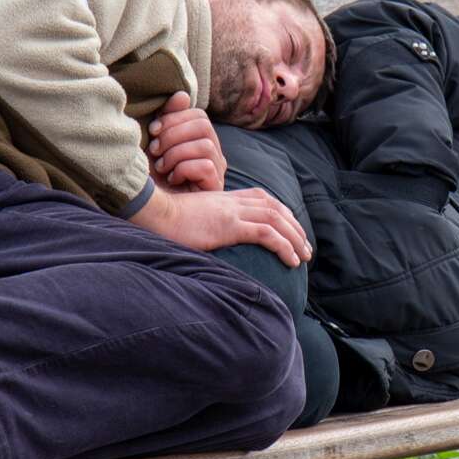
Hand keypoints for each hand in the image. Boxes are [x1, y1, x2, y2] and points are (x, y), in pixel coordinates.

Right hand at [130, 186, 312, 267]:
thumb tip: (210, 237)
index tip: (291, 230)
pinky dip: (284, 246)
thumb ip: (206, 222)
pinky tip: (291, 260)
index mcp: (225, 198)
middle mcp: (233, 201)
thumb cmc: (165, 220)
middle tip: (305, 247)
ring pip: (277, 220)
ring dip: (295, 238)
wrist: (153, 213)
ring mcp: (232, 212)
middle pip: (276, 209)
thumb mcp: (192, 218)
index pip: (264, 199)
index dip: (282, 214)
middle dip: (295, 227)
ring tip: (304, 257)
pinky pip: (266, 234)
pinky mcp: (230, 225)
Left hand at [147, 91, 225, 192]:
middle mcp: (213, 152)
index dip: (174, 118)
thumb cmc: (149, 175)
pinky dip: (183, 169)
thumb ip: (167, 118)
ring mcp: (217, 169)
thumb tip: (181, 96)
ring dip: (176, 154)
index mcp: (199, 138)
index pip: (198, 115)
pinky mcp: (216, 185)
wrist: (147, 209)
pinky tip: (172, 179)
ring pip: (205, 145)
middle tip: (155, 150)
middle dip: (173, 135)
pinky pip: (206, 166)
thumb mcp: (154, 142)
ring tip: (162, 167)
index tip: (152, 131)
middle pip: (204, 126)